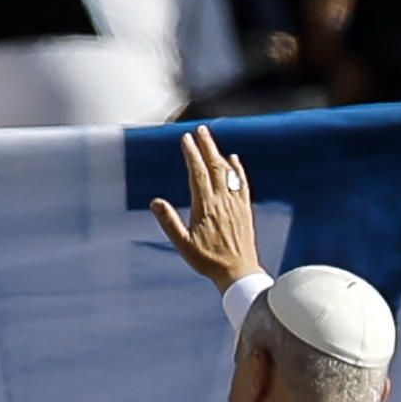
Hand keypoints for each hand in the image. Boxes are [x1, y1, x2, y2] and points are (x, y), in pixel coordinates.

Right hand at [150, 126, 260, 289]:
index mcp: (206, 206)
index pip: (198, 173)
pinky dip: (238, 169)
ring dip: (219, 153)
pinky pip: (242, 183)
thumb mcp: (183, 244)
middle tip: (200, 130)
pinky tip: (234, 159)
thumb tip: (155, 202)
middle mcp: (222, 200)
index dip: (191, 154)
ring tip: (211, 140)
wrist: (238, 271)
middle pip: (214, 166)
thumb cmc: (208, 260)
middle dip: (206, 146)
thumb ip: (169, 222)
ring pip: (228, 172)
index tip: (186, 139)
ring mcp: (236, 203)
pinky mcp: (245, 209)